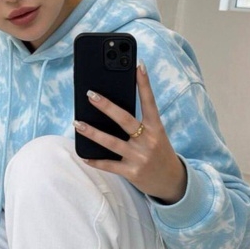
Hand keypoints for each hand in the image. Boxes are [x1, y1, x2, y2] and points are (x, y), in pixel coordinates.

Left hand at [73, 63, 186, 202]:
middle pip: (124, 120)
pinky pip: (109, 165)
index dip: (144, 84)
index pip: (150, 102)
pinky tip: (84, 156)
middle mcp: (148, 141)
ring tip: (78, 123)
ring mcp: (139, 157)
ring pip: (111, 143)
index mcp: (156, 128)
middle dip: (106, 106)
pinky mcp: (132, 172)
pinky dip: (95, 161)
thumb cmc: (159, 153)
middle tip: (91, 95)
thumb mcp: (156, 136)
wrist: (172, 182)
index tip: (138, 66)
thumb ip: (140, 125)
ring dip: (92, 132)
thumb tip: (113, 110)